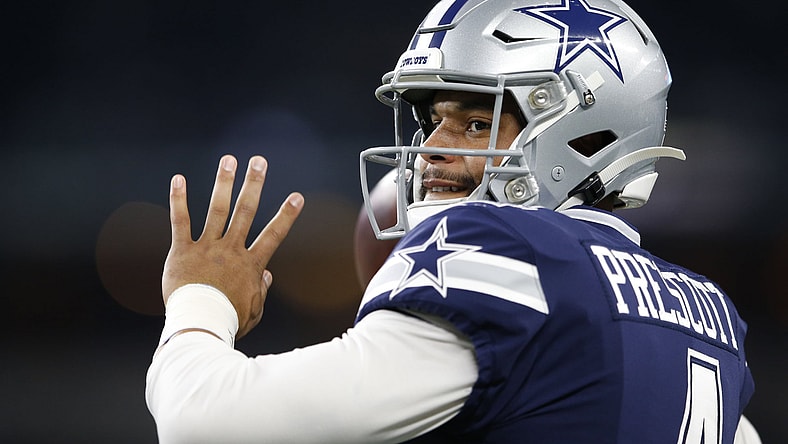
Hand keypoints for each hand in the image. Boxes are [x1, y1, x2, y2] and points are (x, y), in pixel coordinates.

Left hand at [162, 154, 303, 338]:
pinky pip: (180, 221)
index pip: (273, 235)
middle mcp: (230, 250)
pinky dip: (179, 200)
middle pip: (245, 211)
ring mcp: (206, 248)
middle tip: (259, 162)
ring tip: (229, 160)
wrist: (199, 325)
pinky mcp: (182, 251)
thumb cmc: (228, 321)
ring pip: (217, 209)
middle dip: (254, 184)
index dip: (286, 215)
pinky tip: (179, 179)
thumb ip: (261, 291)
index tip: (297, 197)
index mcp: (250, 265)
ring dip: (224, 183)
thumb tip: (267, 275)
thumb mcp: (253, 310)